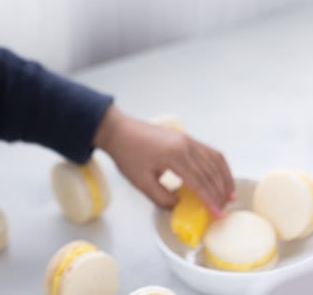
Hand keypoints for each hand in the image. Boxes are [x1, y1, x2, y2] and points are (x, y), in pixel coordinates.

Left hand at [93, 105, 233, 216]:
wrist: (118, 130)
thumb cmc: (126, 154)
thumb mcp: (141, 182)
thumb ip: (161, 198)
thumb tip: (179, 206)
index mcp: (174, 156)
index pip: (199, 183)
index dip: (211, 201)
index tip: (219, 215)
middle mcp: (186, 145)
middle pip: (210, 173)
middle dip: (220, 193)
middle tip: (224, 209)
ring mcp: (188, 139)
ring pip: (215, 160)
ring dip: (224, 179)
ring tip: (229, 196)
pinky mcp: (186, 137)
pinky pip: (209, 151)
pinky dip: (219, 165)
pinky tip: (221, 176)